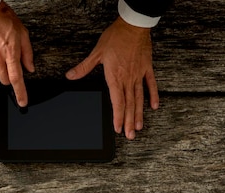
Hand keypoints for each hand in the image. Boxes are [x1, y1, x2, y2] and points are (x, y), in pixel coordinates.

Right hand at [0, 1, 33, 106]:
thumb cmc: (3, 18)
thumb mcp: (22, 33)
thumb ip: (27, 53)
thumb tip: (30, 68)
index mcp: (10, 51)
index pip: (17, 78)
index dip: (21, 93)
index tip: (23, 102)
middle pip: (5, 80)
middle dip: (9, 76)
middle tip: (8, 64)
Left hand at [66, 17, 158, 139]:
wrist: (133, 25)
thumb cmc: (116, 37)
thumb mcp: (96, 53)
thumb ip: (84, 67)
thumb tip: (71, 76)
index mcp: (115, 77)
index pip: (117, 102)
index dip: (118, 117)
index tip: (118, 128)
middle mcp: (128, 79)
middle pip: (129, 105)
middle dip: (129, 122)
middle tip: (130, 135)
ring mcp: (138, 75)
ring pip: (139, 99)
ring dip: (139, 114)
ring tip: (139, 126)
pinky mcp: (146, 69)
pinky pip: (151, 85)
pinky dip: (153, 96)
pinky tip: (154, 107)